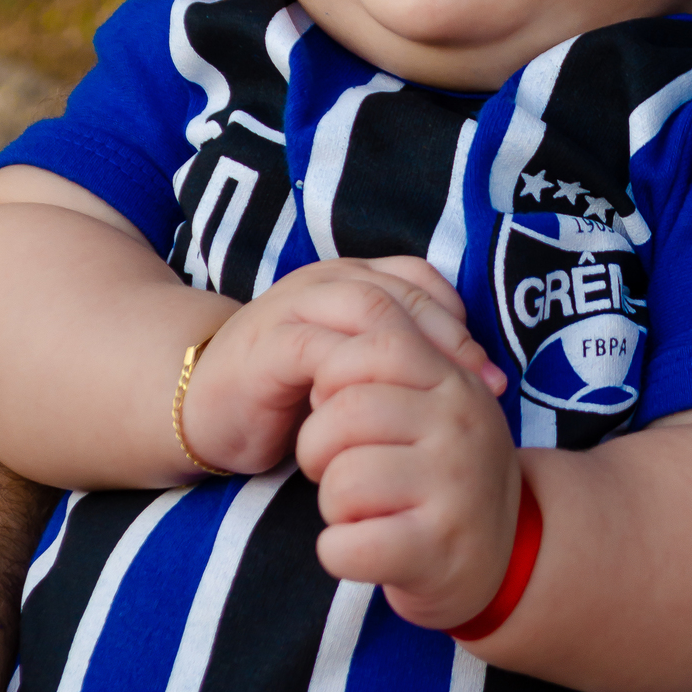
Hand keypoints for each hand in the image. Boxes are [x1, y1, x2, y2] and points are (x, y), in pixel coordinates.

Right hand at [181, 257, 502, 475]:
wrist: (200, 404)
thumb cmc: (285, 392)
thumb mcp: (351, 369)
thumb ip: (396, 359)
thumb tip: (473, 381)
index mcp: (349, 281)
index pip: (419, 282)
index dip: (460, 321)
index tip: (490, 374)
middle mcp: (324, 284)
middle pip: (400, 292)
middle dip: (449, 337)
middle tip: (481, 387)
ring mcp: (292, 308)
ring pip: (365, 308)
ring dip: (409, 350)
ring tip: (439, 395)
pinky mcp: (265, 345)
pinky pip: (316, 348)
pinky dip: (353, 375)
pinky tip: (378, 409)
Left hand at [296, 312, 519, 631]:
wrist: (510, 554)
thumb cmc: (445, 469)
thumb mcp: (437, 404)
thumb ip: (397, 362)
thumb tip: (333, 331)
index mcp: (455, 382)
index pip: (377, 345)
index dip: (334, 374)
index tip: (336, 406)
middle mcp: (461, 427)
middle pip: (345, 413)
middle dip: (317, 445)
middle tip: (336, 468)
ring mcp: (454, 489)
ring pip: (342, 480)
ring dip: (332, 502)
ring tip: (359, 510)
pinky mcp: (435, 550)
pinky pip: (346, 545)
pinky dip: (337, 552)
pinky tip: (361, 548)